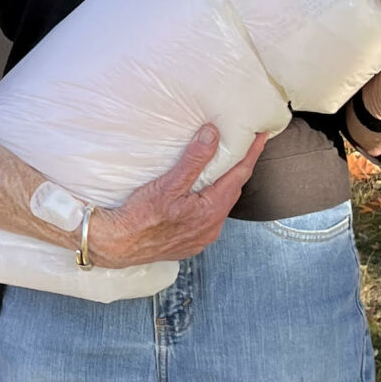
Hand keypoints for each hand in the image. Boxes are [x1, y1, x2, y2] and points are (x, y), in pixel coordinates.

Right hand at [88, 127, 267, 268]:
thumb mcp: (169, 183)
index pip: (239, 175)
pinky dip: (209, 202)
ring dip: (222, 186)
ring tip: (222, 168)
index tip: (262, 137)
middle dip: (238, 169)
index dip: (251, 154)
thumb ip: (194, 159)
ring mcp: (201, 237)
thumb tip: (212, 136)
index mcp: (211, 211)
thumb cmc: (140, 218)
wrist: (118, 245)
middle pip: (231, 191)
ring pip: (219, 206)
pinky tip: (200, 195)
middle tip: (244, 148)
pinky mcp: (189, 243)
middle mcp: (211, 227)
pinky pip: (207, 219)